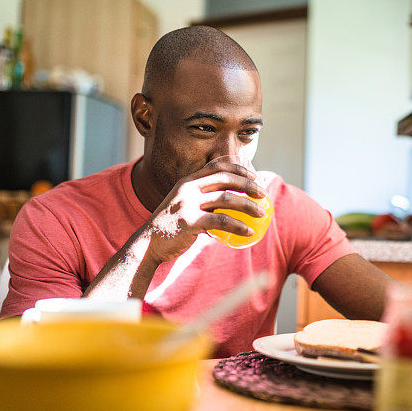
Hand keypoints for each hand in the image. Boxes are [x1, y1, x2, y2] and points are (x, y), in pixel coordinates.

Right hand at [143, 158, 266, 262]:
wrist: (148, 244)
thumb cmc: (171, 227)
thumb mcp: (184, 206)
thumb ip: (202, 200)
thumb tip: (231, 202)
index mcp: (187, 181)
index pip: (217, 166)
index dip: (238, 168)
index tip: (255, 177)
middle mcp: (187, 188)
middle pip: (225, 179)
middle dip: (249, 185)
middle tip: (263, 195)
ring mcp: (187, 204)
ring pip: (226, 198)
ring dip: (248, 205)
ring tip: (262, 214)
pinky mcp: (189, 222)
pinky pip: (221, 221)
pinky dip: (239, 226)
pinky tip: (249, 232)